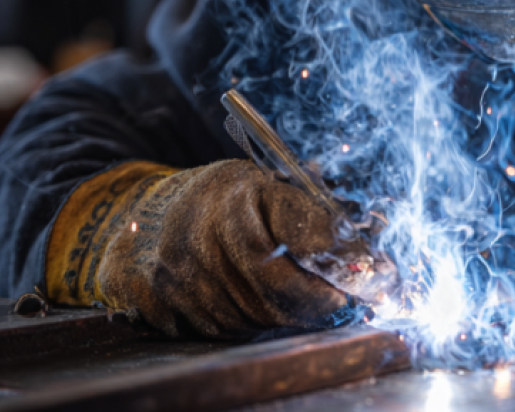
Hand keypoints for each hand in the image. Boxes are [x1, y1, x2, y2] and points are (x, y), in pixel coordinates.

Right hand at [46, 159, 371, 337]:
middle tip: (353, 301)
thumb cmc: (219, 199)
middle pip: (280, 288)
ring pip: (259, 316)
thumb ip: (311, 212)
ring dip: (295, 315)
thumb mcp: (265, 184)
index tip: (374, 273)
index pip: (299, 232)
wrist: (140, 221)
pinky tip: (270, 308)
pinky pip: (230, 330)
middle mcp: (202, 237)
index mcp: (234, 195)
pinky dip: (259, 323)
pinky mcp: (167, 311)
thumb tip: (363, 247)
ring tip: (317, 304)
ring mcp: (180, 279)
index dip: (340, 259)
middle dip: (325, 300)